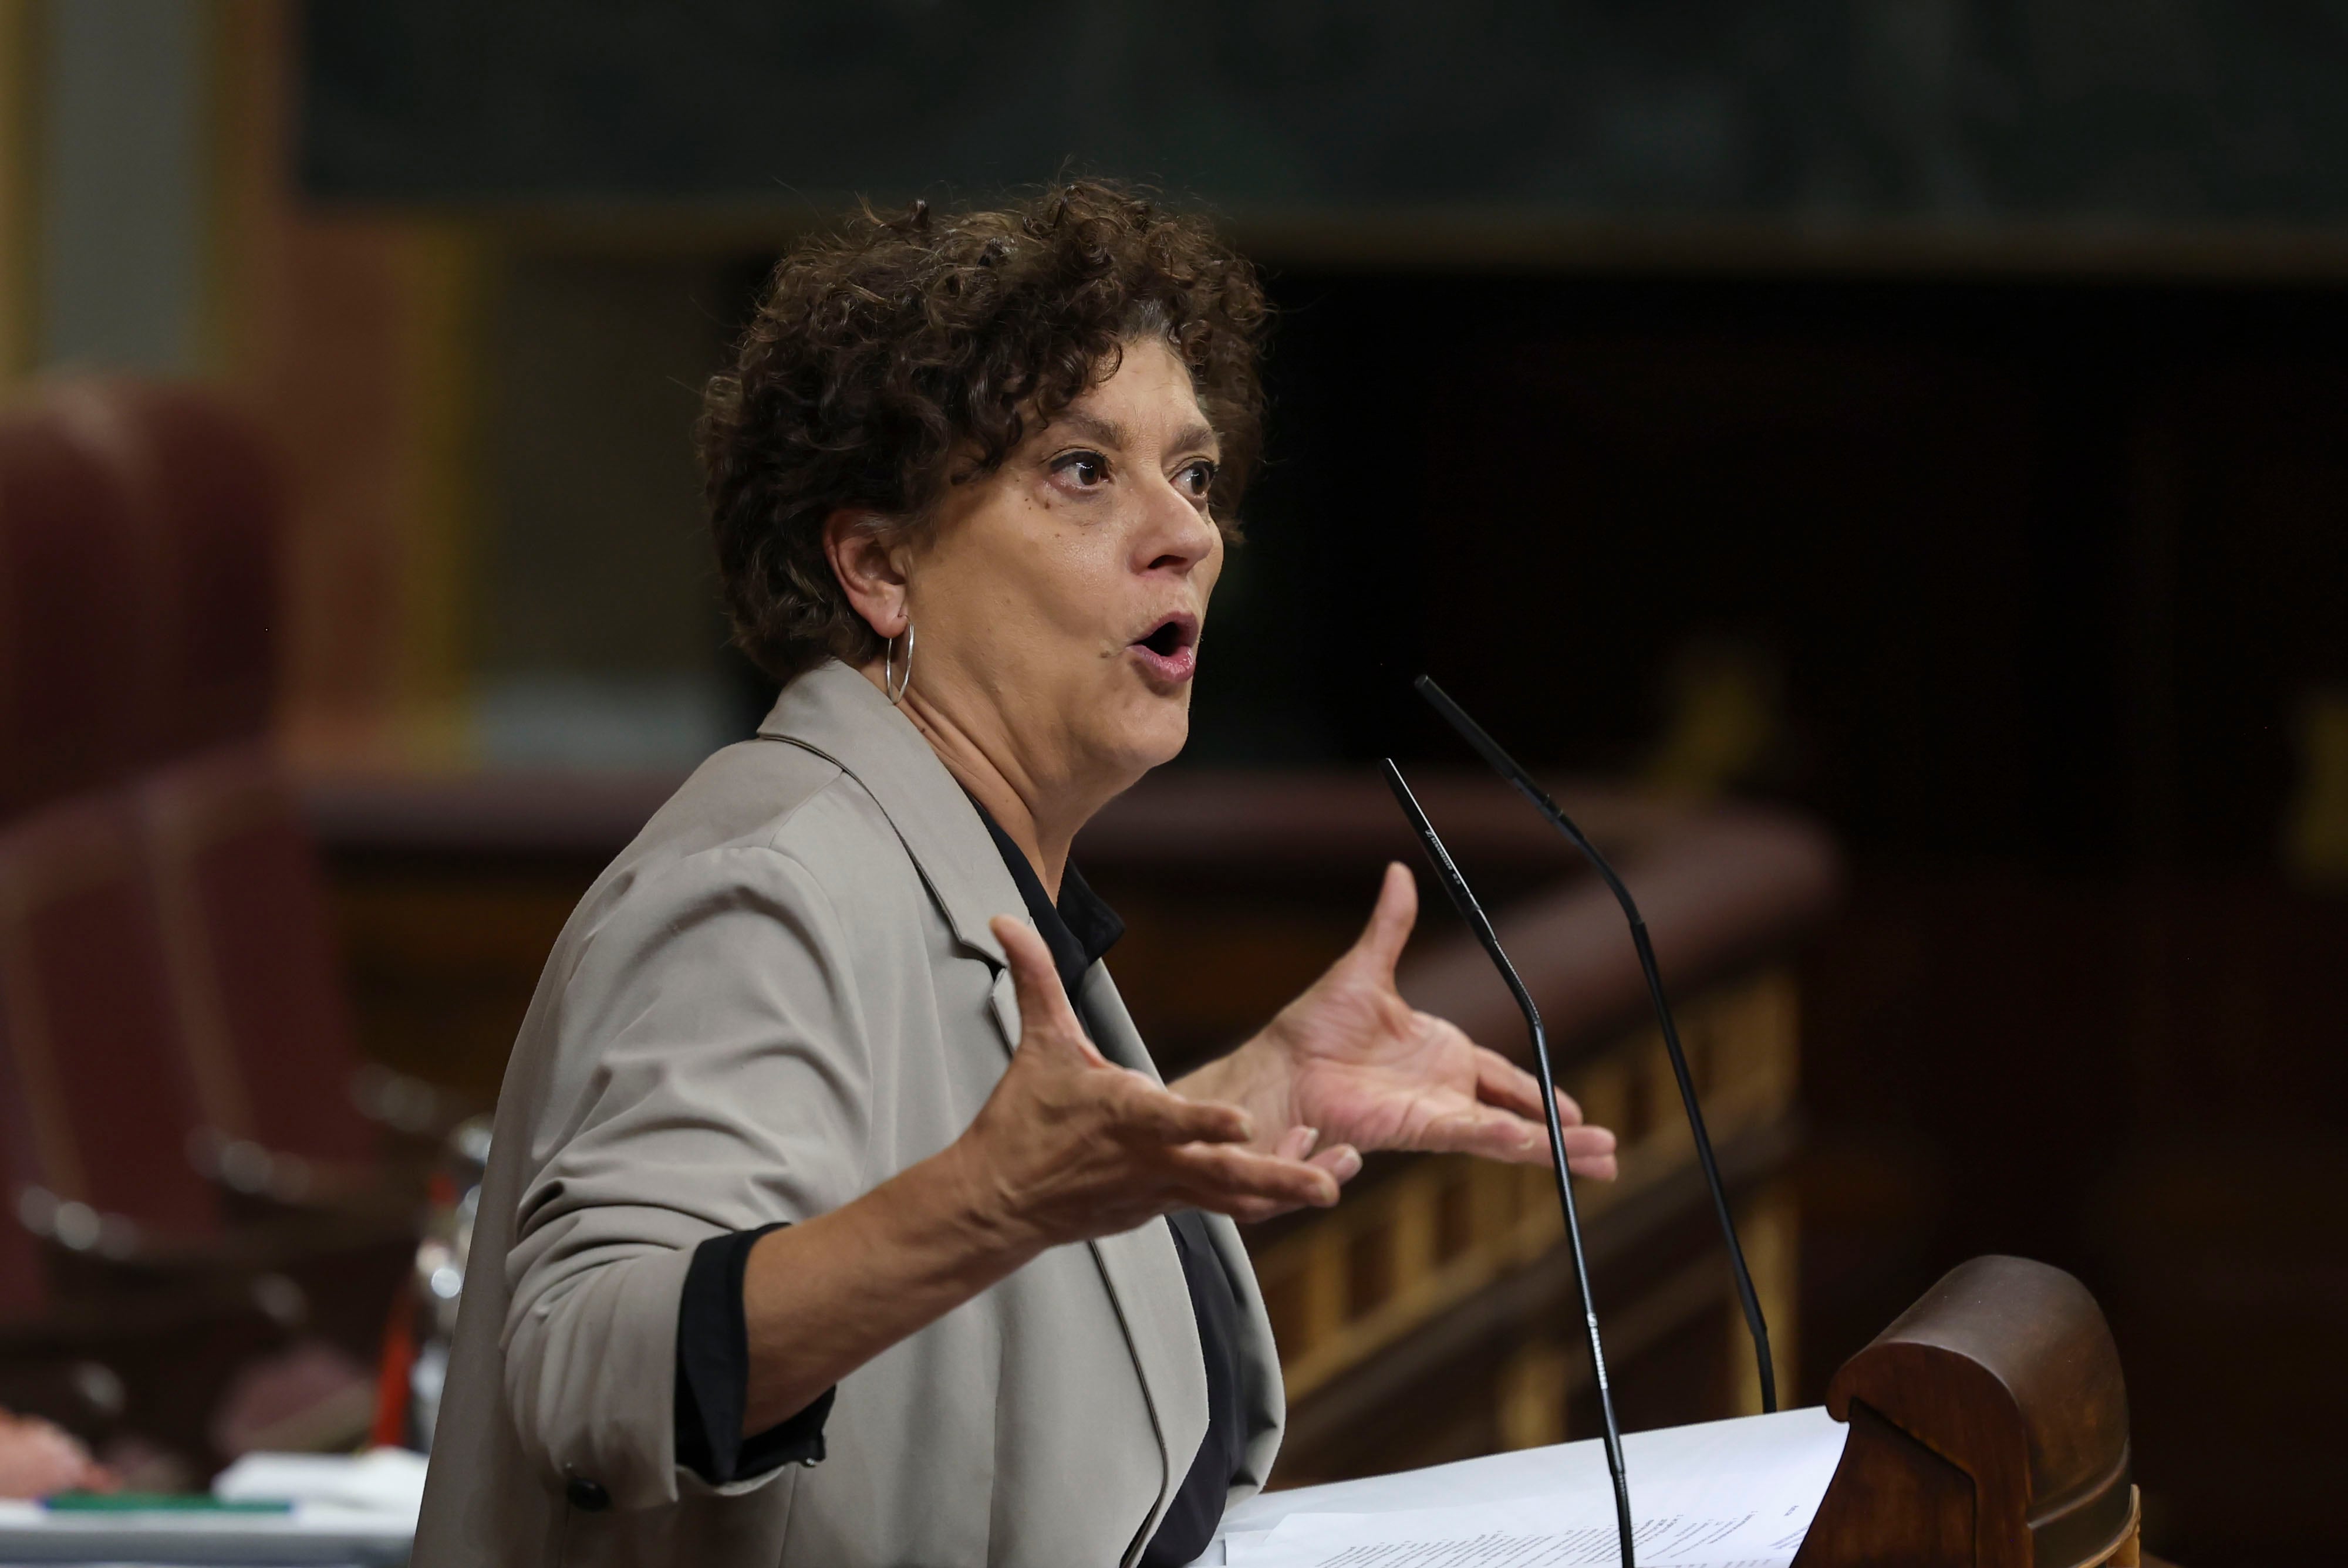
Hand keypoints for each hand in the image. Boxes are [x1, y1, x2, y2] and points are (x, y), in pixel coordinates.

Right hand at [950, 916, 1356, 1245]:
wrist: (1003, 1200)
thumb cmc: (1024, 1118)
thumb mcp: (1039, 1044)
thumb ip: (1035, 977)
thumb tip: (1005, 918)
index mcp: (1122, 1114)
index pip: (1168, 1119)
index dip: (1205, 1121)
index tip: (1244, 1121)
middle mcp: (1151, 1158)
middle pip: (1220, 1175)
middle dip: (1275, 1177)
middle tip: (1327, 1189)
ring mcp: (1162, 1189)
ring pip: (1231, 1198)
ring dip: (1283, 1190)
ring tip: (1332, 1188)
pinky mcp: (1167, 1205)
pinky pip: (1222, 1205)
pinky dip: (1262, 1197)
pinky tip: (1306, 1181)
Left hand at [1189, 864, 1617, 1177]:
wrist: (1277, 1068)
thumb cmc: (1309, 1030)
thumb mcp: (1363, 969)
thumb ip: (1391, 926)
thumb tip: (1398, 872)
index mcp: (1439, 1051)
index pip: (1504, 1077)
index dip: (1538, 1095)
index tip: (1572, 1112)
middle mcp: (1443, 1089)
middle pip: (1519, 1114)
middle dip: (1565, 1135)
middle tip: (1607, 1150)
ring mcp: (1435, 1113)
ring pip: (1508, 1134)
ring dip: (1555, 1147)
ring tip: (1603, 1158)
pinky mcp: (1420, 1129)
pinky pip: (1475, 1133)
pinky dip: (1509, 1139)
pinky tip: (1545, 1146)